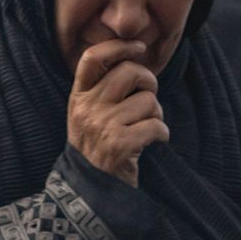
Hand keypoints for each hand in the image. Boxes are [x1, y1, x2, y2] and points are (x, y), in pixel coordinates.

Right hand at [65, 34, 167, 184]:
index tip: (139, 47)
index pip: (92, 58)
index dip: (118, 46)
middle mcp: (87, 109)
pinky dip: (162, 134)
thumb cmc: (98, 150)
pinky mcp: (120, 145)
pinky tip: (155, 142)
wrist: (90, 193)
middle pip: (129, 72)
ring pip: (148, 100)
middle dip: (149, 82)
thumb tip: (133, 60)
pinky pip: (156, 125)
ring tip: (147, 128)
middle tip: (149, 99)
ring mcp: (102, 126)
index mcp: (78, 98)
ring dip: (156, 114)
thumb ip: (102, 91)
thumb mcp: (88, 118)